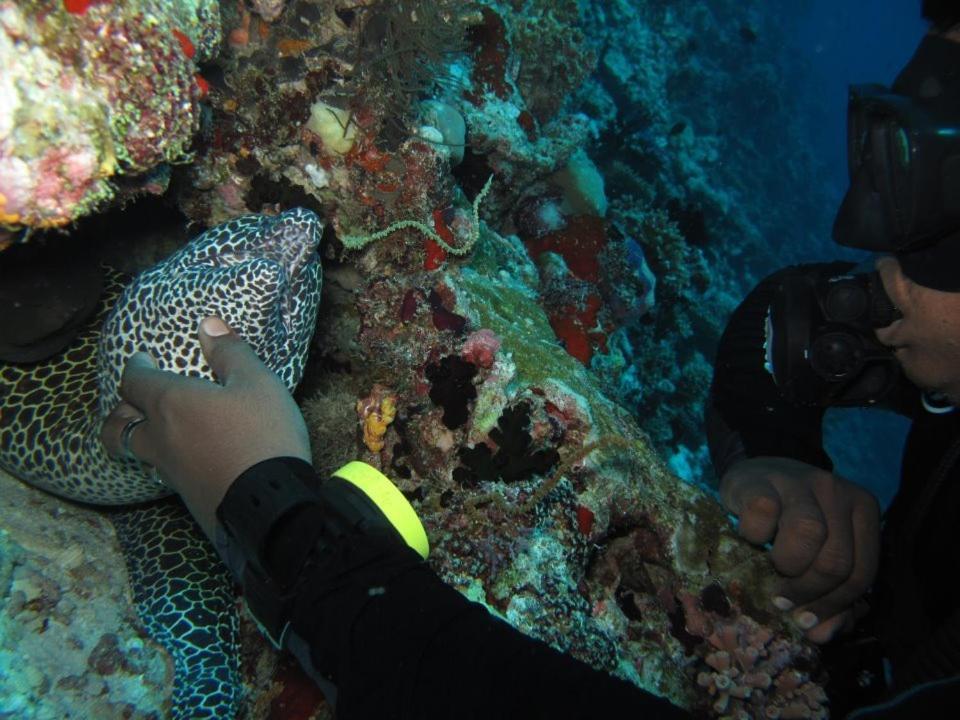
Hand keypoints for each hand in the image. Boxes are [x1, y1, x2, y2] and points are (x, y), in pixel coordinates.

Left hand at [101, 316, 311, 538]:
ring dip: (143, 438)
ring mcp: (171, 474)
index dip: (136, 367)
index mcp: (172, 404)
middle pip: (117, 427)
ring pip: (141, 453)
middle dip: (121, 411)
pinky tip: (194, 458)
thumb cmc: (263, 435)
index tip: (143, 359)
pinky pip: (166, 474)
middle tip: (136, 402)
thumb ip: (231, 353)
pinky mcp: (188, 500)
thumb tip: (208, 325)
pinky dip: (170, 461)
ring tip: (164, 430)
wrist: (272, 505)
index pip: (134, 381)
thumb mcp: (258, 383)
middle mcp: (160, 439)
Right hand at [718, 456, 880, 642]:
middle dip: (807, 591)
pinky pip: (763, 514)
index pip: (862, 573)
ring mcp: (800, 480)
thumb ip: (830, 597)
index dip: (834, 605)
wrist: (753, 473)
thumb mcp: (818, 553)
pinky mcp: (760, 479)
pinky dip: (753, 535)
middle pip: (835, 560)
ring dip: (787, 564)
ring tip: (771, 569)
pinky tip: (751, 537)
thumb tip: (820, 635)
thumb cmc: (789, 520)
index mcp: (863, 511)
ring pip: (809, 534)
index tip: (804, 620)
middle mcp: (838, 491)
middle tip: (782, 599)